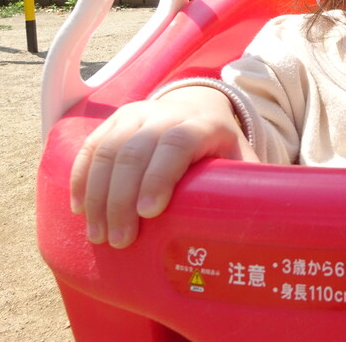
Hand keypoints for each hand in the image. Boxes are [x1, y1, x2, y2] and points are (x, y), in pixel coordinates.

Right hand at [70, 86, 256, 248]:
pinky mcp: (114, 121)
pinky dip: (82, 178)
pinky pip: (91, 147)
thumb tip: (264, 223)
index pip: (177, 144)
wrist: (198, 105)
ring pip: (108, 150)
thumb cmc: (220, 146)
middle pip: (136, 151)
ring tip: (99, 235)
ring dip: (98, 195)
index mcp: (202, 124)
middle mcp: (165, 114)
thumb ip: (249, 185)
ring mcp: (136, 114)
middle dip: (122, 199)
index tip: (150, 213)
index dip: (160, 176)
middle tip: (120, 240)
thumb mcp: (241, 158)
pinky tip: (80, 208)